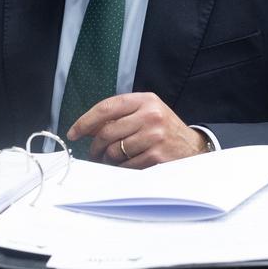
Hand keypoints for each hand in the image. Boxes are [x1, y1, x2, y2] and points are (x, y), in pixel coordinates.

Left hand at [66, 92, 209, 167]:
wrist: (193, 147)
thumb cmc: (163, 130)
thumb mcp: (146, 113)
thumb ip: (120, 116)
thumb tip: (86, 128)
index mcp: (145, 100)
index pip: (106, 107)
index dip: (85, 121)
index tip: (73, 133)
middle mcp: (150, 115)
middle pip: (107, 132)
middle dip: (95, 146)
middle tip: (94, 153)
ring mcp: (155, 135)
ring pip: (115, 151)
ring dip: (109, 159)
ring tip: (115, 159)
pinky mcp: (157, 155)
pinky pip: (127, 165)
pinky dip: (123, 168)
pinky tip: (130, 164)